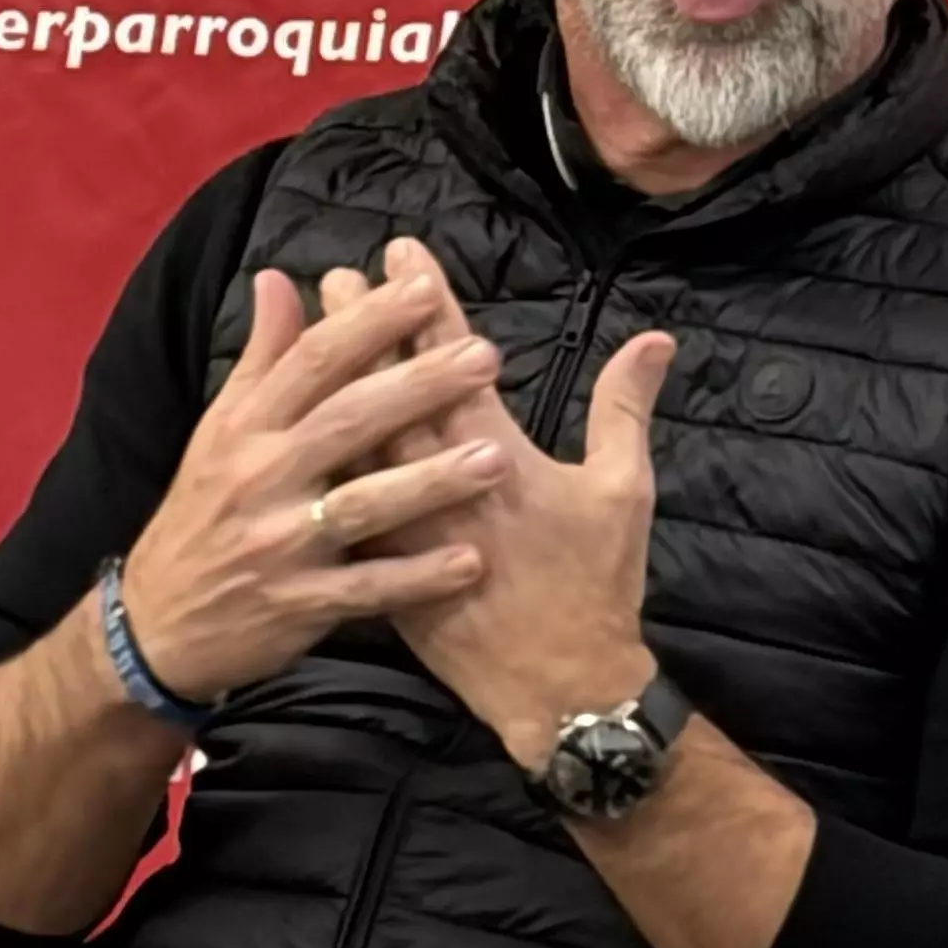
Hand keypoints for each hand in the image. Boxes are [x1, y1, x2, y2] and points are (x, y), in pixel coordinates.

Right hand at [121, 266, 511, 702]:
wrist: (156, 626)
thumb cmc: (204, 512)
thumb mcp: (220, 430)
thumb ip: (260, 356)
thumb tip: (277, 276)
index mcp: (245, 426)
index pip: (311, 361)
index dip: (367, 322)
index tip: (423, 288)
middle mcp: (260, 476)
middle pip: (345, 421)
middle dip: (418, 386)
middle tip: (485, 358)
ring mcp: (278, 544)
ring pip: (361, 506)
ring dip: (430, 483)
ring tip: (496, 459)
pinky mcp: (295, 606)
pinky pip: (364, 590)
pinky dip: (416, 579)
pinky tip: (471, 562)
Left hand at [322, 239, 673, 769]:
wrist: (562, 692)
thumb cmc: (600, 586)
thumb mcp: (625, 491)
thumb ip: (627, 407)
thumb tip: (654, 338)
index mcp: (500, 460)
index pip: (453, 363)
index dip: (426, 304)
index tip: (400, 255)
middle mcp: (443, 488)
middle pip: (388, 395)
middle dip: (360, 331)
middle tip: (331, 277)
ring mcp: (407, 533)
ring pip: (356, 447)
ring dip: (331, 388)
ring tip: (303, 341)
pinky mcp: (386, 574)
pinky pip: (343, 514)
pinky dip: (321, 472)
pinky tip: (293, 442)